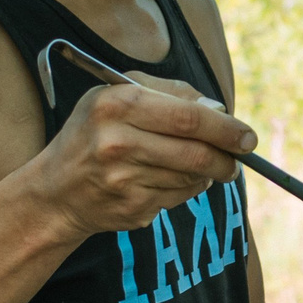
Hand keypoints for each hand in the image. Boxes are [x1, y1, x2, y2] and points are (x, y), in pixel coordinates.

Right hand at [19, 71, 255, 242]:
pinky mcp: (132, 209)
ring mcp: (124, 181)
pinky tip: (173, 178)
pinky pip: (180, 197)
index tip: (246, 135)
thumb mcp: (116, 95)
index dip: (225, 128)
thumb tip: (217, 109)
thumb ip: (168, 92)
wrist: (56, 191)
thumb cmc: (93, 133)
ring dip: (208, 171)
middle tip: (240, 155)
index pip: (187, 117)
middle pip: (195, 152)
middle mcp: (117, 143)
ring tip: (203, 163)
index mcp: (116, 105)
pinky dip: (188, 188)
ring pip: (192, 177)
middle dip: (227, 155)